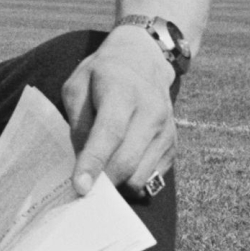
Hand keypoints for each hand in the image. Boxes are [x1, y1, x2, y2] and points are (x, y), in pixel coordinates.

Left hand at [61, 29, 177, 198]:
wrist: (143, 60)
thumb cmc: (102, 75)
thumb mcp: (77, 87)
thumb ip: (78, 123)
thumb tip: (82, 162)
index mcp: (123, 91)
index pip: (110, 132)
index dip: (93, 162)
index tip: (80, 187)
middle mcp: (151, 111)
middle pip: (127, 161)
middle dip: (102, 182)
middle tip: (82, 190)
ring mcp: (166, 129)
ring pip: (140, 176)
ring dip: (117, 185)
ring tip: (99, 177)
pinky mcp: (172, 144)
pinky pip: (151, 178)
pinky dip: (131, 182)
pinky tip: (117, 169)